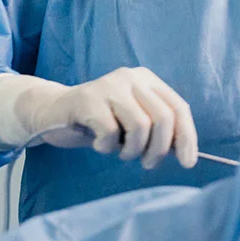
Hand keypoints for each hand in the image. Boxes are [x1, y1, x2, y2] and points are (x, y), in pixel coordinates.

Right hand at [0, 67, 197, 168]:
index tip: (188, 163)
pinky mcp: (87, 99)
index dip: (187, 138)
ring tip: (119, 151)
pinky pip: (110, 132)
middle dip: (159, 150)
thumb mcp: (133, 123)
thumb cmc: (98, 122)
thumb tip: (187, 153)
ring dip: (131, 151)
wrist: (52, 113)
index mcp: (147, 80)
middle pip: (164, 119)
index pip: (179, 108)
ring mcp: (109, 86)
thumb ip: (158, 131)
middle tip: (146, 163)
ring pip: (141, 127)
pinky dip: (106, 147)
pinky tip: (98, 143)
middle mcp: (131, 77)